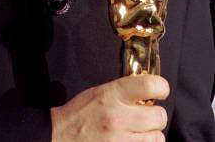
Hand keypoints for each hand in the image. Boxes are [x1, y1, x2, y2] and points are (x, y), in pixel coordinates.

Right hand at [51, 74, 168, 140]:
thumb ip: (123, 91)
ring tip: (141, 133)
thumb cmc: (80, 113)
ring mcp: (121, 141)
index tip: (160, 90)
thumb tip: (149, 91)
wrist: (60, 137)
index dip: (161, 87)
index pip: (149, 85)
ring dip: (152, 135)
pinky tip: (135, 141)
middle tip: (147, 116)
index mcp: (111, 95)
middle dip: (156, 116)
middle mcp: (118, 118)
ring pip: (158, 138)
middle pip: (159, 116)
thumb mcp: (99, 92)